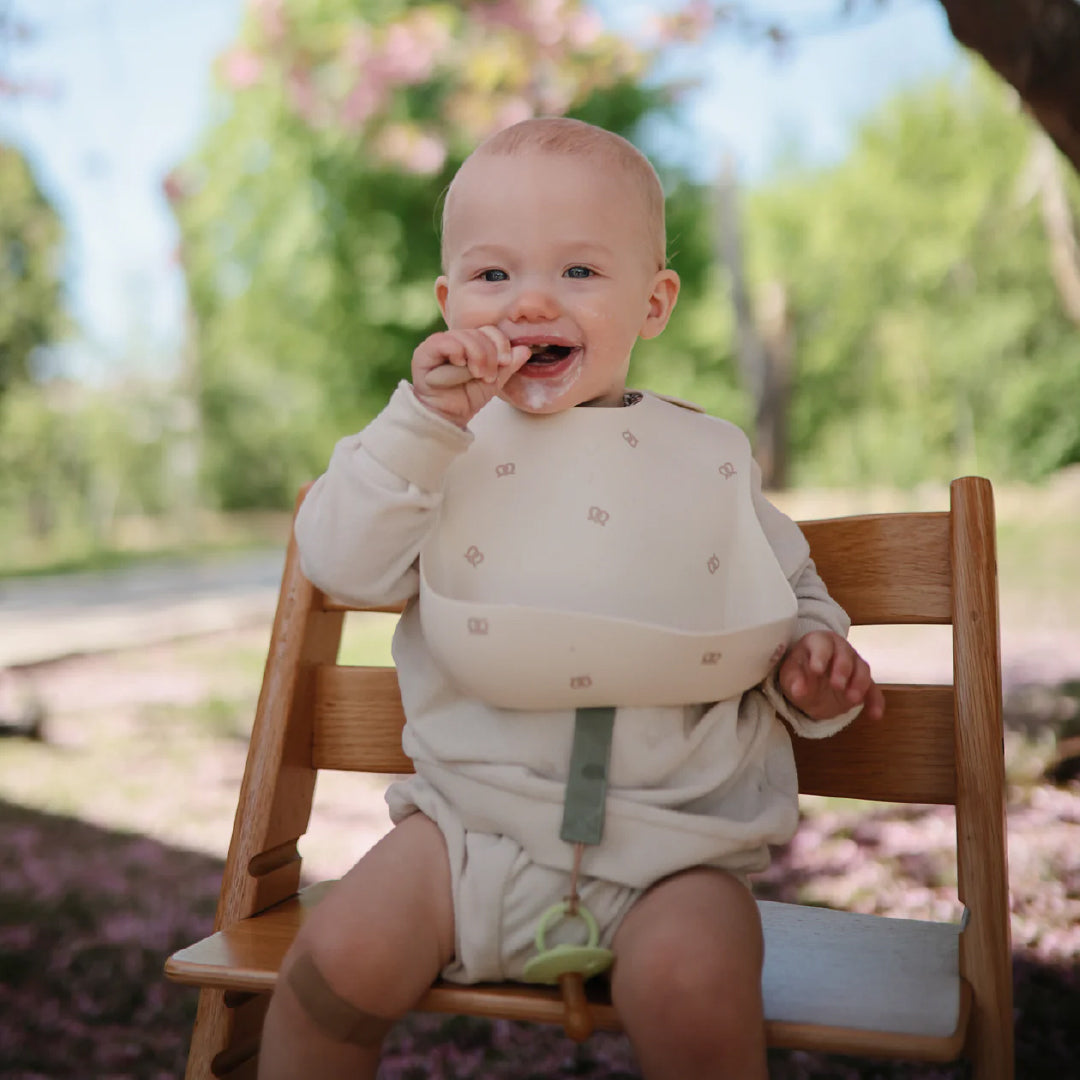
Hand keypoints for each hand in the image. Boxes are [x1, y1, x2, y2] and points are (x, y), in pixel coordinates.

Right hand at [411, 326, 530, 426]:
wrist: (448, 417)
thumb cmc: (466, 398)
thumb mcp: (493, 381)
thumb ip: (507, 365)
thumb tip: (525, 349)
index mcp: (471, 343)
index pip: (489, 331)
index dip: (501, 343)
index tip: (505, 362)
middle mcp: (455, 340)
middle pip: (479, 333)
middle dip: (490, 355)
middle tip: (488, 375)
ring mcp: (439, 344)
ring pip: (465, 336)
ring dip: (476, 356)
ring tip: (476, 375)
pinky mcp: (425, 352)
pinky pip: (444, 341)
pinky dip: (457, 351)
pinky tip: (460, 363)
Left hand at [777, 630, 884, 721]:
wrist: (810, 684)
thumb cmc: (798, 674)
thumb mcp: (789, 677)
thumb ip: (794, 682)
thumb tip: (799, 690)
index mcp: (818, 642)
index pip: (822, 644)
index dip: (820, 656)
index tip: (816, 671)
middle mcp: (839, 649)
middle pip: (846, 654)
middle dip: (843, 669)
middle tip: (837, 686)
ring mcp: (854, 664)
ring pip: (862, 668)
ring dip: (860, 684)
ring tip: (852, 699)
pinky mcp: (863, 682)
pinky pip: (873, 689)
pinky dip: (875, 701)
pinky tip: (874, 715)